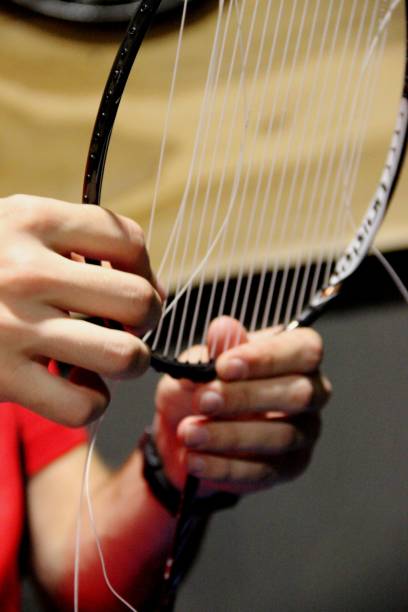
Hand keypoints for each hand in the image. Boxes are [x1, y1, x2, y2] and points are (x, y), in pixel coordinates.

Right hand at [0, 195, 161, 425]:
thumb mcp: (10, 227)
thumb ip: (69, 240)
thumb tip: (141, 281)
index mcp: (31, 221)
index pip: (128, 240)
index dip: (145, 268)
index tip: (133, 282)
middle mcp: (26, 271)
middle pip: (139, 300)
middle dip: (145, 318)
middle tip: (125, 324)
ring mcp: (13, 328)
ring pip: (125, 355)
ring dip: (127, 362)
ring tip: (103, 357)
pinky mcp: (0, 379)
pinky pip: (84, 405)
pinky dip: (90, 402)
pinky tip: (71, 386)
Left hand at [154, 317, 330, 495]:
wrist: (185, 432)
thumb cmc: (202, 386)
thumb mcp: (199, 362)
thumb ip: (214, 348)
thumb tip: (223, 330)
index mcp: (296, 355)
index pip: (303, 350)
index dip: (266, 358)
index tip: (223, 366)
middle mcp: (311, 392)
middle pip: (298, 394)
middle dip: (247, 397)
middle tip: (202, 400)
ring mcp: (304, 433)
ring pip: (281, 437)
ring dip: (229, 435)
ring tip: (189, 432)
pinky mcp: (288, 468)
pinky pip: (263, 471)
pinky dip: (224, 466)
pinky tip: (194, 459)